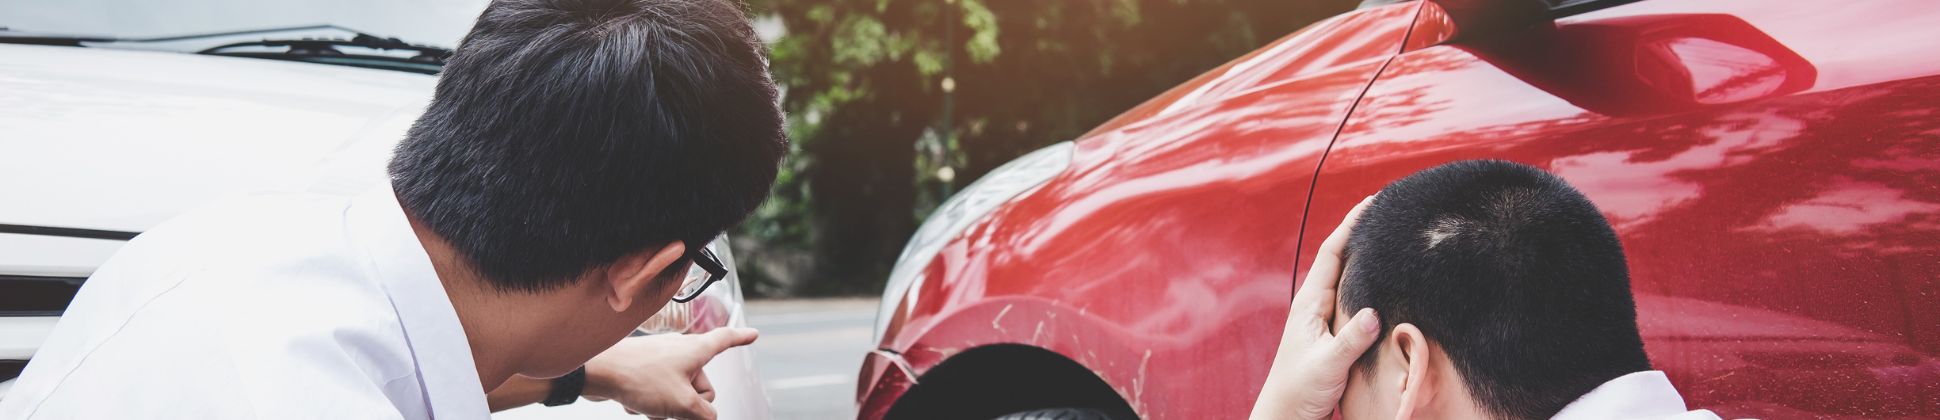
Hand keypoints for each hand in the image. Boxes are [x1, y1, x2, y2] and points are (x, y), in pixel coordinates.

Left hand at [581, 327, 758, 419]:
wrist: (596, 371)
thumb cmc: (639, 378)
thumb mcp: (681, 403)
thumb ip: (704, 414)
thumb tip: (708, 417)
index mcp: (695, 350)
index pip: (725, 340)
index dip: (741, 338)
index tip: (753, 334)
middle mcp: (680, 351)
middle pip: (702, 384)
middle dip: (692, 403)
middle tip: (676, 407)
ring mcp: (660, 360)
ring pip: (678, 392)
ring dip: (668, 407)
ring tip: (651, 408)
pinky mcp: (643, 369)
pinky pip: (658, 392)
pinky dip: (651, 403)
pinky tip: (637, 405)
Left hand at [1250, 196, 1382, 419]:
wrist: (1287, 417)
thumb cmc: (1298, 391)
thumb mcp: (1327, 364)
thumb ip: (1350, 339)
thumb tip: (1372, 311)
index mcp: (1310, 303)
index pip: (1332, 253)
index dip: (1351, 225)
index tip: (1372, 201)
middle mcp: (1317, 306)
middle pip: (1342, 260)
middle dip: (1363, 234)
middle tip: (1389, 213)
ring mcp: (1326, 320)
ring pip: (1350, 280)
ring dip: (1368, 260)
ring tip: (1392, 239)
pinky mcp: (1336, 336)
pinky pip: (1357, 302)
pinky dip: (1371, 287)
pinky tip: (1388, 285)